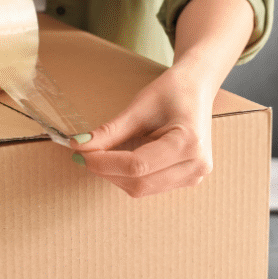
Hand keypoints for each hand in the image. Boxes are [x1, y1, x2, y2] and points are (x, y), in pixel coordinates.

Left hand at [71, 0, 254, 196]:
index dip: (104, 163)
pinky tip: (124, 157)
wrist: (198, 89)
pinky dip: (130, 175)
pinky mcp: (189, 180)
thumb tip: (79, 146)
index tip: (80, 154)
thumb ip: (111, 131)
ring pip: (143, 189)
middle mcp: (196, 166)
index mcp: (189, 144)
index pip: (138, 166)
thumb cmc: (173, 91)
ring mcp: (195, 176)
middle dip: (108, 171)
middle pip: (140, 183)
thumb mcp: (140, 107)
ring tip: (105, 153)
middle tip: (85, 155)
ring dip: (117, 175)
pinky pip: (151, 186)